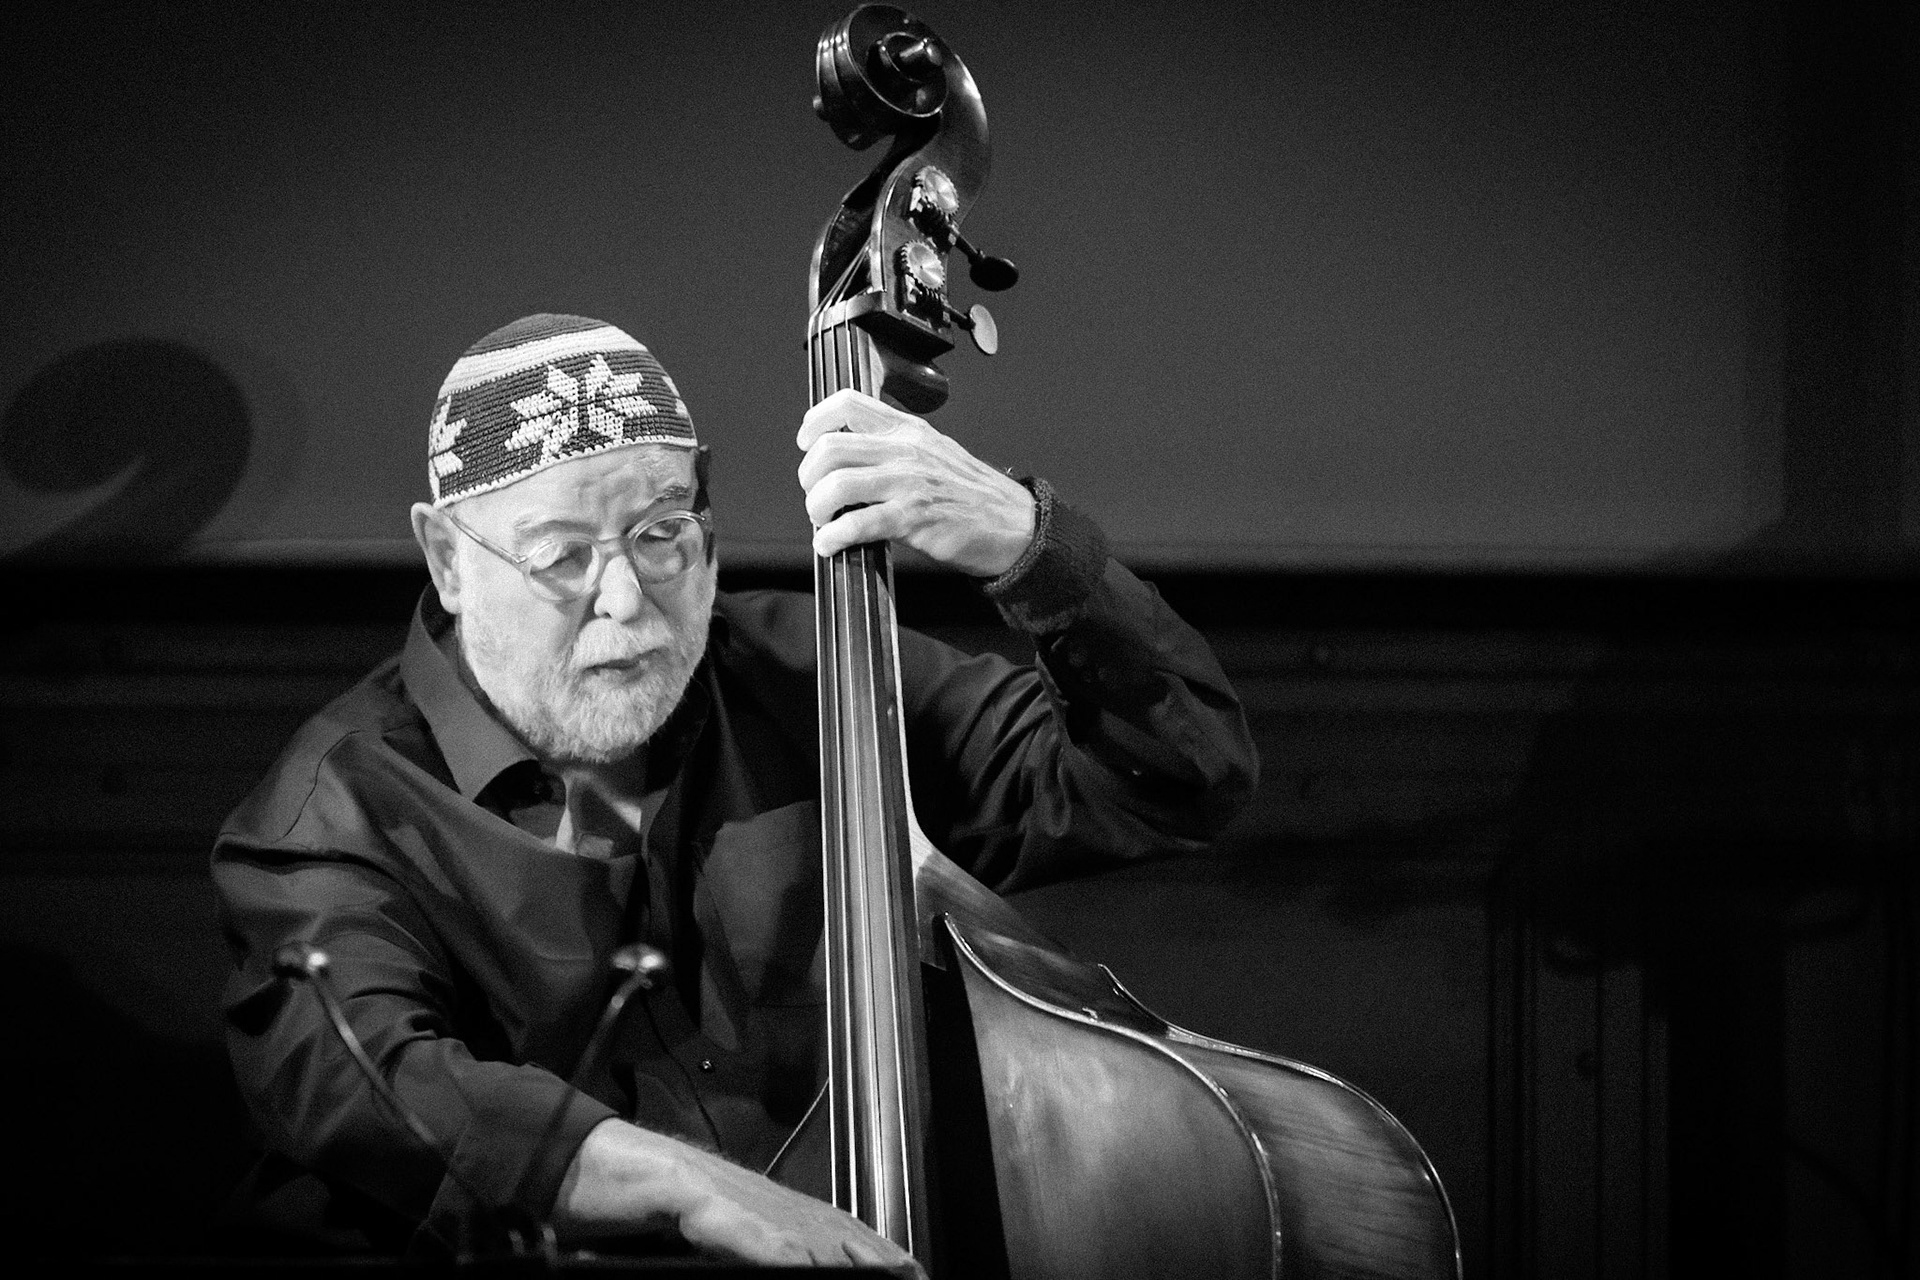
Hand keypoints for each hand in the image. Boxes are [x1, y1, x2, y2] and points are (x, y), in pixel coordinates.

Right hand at [554, 1118, 921, 1273]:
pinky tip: (803, 1268)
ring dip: (842, 1255)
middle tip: (915, 1273)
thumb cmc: (647, 1198)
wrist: (596, 1163)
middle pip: (830, 1225)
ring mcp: (732, 1196)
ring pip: (800, 1229)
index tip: (909, 1265)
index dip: (872, 1245)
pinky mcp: (700, 1202)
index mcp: (762, 1201)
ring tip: (881, 1272)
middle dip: (875, 1252)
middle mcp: (757, 1194)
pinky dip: (779, 1251)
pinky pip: (747, 1232)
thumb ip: (744, 1241)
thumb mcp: (708, 1228)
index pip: (830, 1225)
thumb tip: (786, 1262)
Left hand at [797, 388, 1034, 576]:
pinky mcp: (913, 519)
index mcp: (907, 429)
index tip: (806, 443)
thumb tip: (847, 458)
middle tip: (816, 495)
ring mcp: (909, 483)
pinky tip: (830, 545)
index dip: (814, 422)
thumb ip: (892, 448)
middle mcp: (905, 450)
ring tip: (823, 522)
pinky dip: (832, 537)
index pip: (846, 403)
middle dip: (809, 476)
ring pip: (837, 484)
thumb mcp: (932, 452)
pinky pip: (856, 524)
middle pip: (829, 448)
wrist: (1013, 524)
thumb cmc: (971, 494)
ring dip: (817, 508)